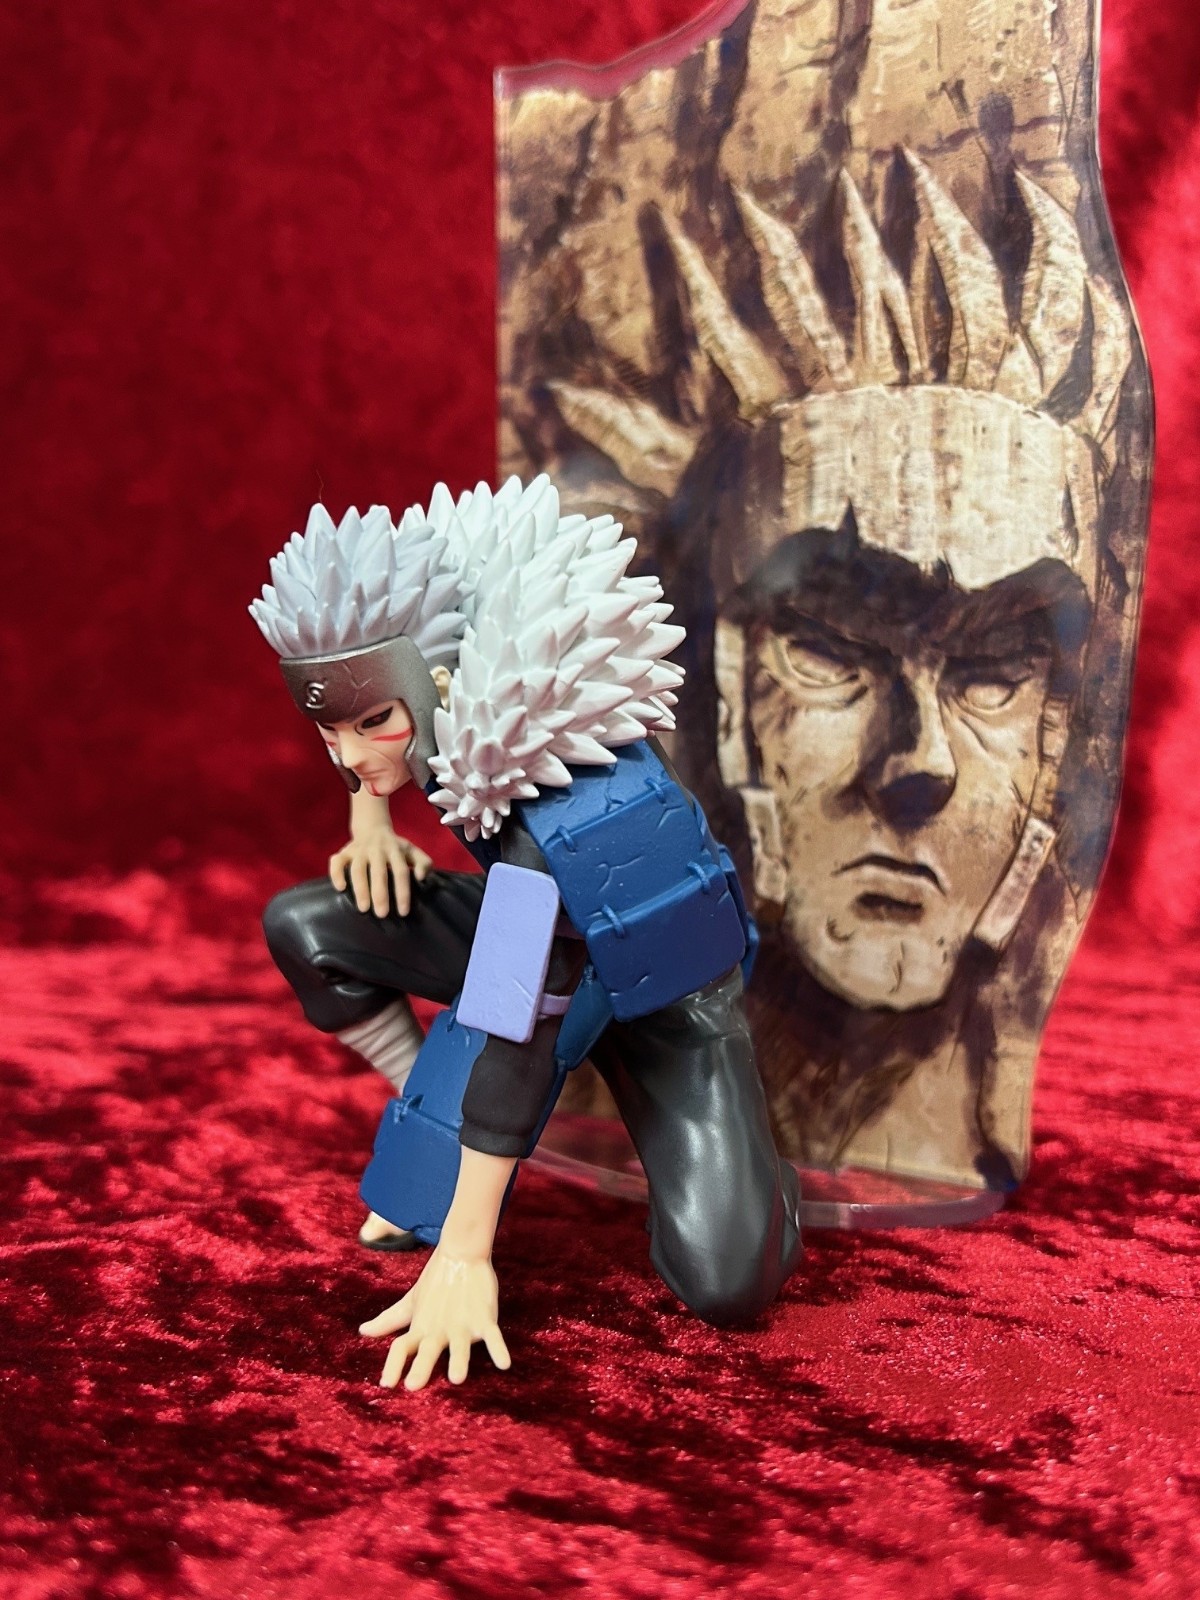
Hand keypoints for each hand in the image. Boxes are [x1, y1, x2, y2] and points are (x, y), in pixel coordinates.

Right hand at [329, 831, 431, 915]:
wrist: (373, 827)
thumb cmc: (395, 847)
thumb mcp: (412, 851)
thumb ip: (424, 863)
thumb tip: (420, 877)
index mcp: (395, 850)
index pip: (401, 872)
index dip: (402, 892)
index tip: (402, 912)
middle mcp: (377, 849)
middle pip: (378, 872)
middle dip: (380, 894)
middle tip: (382, 914)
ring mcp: (359, 850)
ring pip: (357, 869)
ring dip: (360, 889)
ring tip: (363, 909)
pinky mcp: (344, 852)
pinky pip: (337, 862)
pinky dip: (336, 874)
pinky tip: (341, 888)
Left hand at [359, 1248, 511, 1390]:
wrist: (462, 1252)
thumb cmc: (435, 1284)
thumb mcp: (410, 1303)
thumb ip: (388, 1320)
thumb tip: (363, 1331)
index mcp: (420, 1327)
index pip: (402, 1347)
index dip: (393, 1364)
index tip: (386, 1384)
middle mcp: (439, 1329)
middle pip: (427, 1350)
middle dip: (422, 1367)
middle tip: (413, 1385)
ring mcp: (462, 1324)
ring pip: (460, 1345)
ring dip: (459, 1360)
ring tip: (457, 1378)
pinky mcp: (484, 1317)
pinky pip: (492, 1335)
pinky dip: (498, 1348)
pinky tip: (504, 1364)